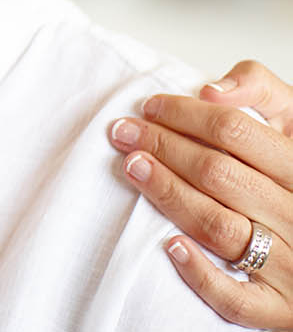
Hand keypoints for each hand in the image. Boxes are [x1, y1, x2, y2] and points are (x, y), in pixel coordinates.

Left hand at [107, 59, 292, 328]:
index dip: (184, 114)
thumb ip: (261, 89)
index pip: (236, 131)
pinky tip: (169, 245)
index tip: (149, 106)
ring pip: (219, 226)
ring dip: (167, 194)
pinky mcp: (280, 309)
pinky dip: (200, 272)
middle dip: (162, 147)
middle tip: (124, 132)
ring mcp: (292, 266)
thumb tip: (213, 89)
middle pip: (218, 174)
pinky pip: (236, 298)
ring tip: (132, 167)